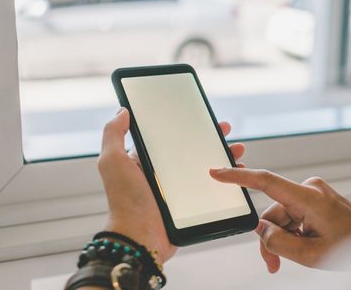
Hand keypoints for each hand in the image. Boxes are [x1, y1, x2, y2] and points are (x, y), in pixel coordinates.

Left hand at [97, 108, 246, 263]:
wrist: (140, 238)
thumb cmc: (125, 201)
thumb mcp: (113, 162)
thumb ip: (113, 134)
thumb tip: (123, 111)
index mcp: (147, 161)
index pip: (171, 138)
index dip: (187, 127)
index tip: (203, 117)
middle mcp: (164, 174)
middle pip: (193, 151)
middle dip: (211, 139)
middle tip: (225, 130)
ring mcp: (180, 190)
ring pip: (206, 168)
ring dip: (223, 158)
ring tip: (237, 150)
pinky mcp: (191, 205)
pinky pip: (212, 190)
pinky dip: (226, 182)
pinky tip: (236, 176)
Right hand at [210, 168, 350, 272]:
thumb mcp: (311, 254)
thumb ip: (279, 242)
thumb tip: (261, 230)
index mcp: (309, 197)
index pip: (266, 182)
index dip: (238, 177)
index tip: (216, 172)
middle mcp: (310, 189)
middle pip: (273, 212)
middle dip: (271, 238)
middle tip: (272, 264)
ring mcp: (315, 194)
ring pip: (284, 217)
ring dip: (284, 238)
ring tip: (295, 259)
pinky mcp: (317, 200)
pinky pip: (295, 216)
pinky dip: (294, 233)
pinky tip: (306, 247)